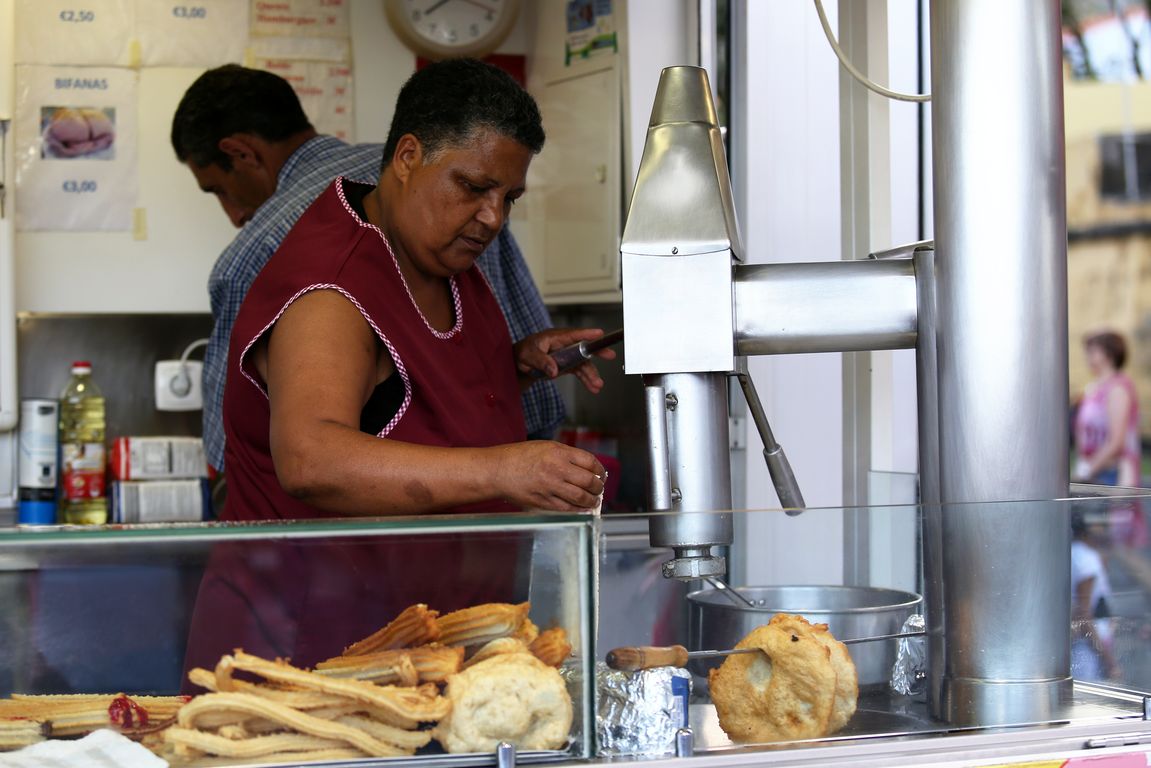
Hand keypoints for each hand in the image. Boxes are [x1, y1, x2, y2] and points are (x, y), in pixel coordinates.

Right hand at [491, 441, 605, 511]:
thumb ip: (566, 456)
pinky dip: (577, 509)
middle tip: (598, 489)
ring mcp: (550, 487)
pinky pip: (567, 508)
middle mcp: (557, 469)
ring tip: (593, 501)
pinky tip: (580, 508)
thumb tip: (586, 468)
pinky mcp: (543, 502)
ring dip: (591, 501)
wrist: (498, 470)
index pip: (590, 462)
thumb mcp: (546, 447)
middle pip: (589, 481)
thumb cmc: (520, 457)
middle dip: (598, 488)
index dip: (599, 470)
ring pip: (580, 498)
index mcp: (558, 452)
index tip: (600, 475)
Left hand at [515, 327, 615, 393]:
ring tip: (597, 385)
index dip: (587, 334)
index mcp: (555, 337)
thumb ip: (541, 361)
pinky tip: (592, 388)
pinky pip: (579, 372)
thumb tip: (554, 370)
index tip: (599, 333)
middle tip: (610, 354)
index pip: (573, 334)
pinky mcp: (567, 365)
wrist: (519, 362)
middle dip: (597, 352)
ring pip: (583, 363)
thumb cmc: (523, 352)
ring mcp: (567, 355)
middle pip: (583, 348)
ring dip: (591, 374)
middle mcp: (564, 345)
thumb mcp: (528, 355)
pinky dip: (586, 380)